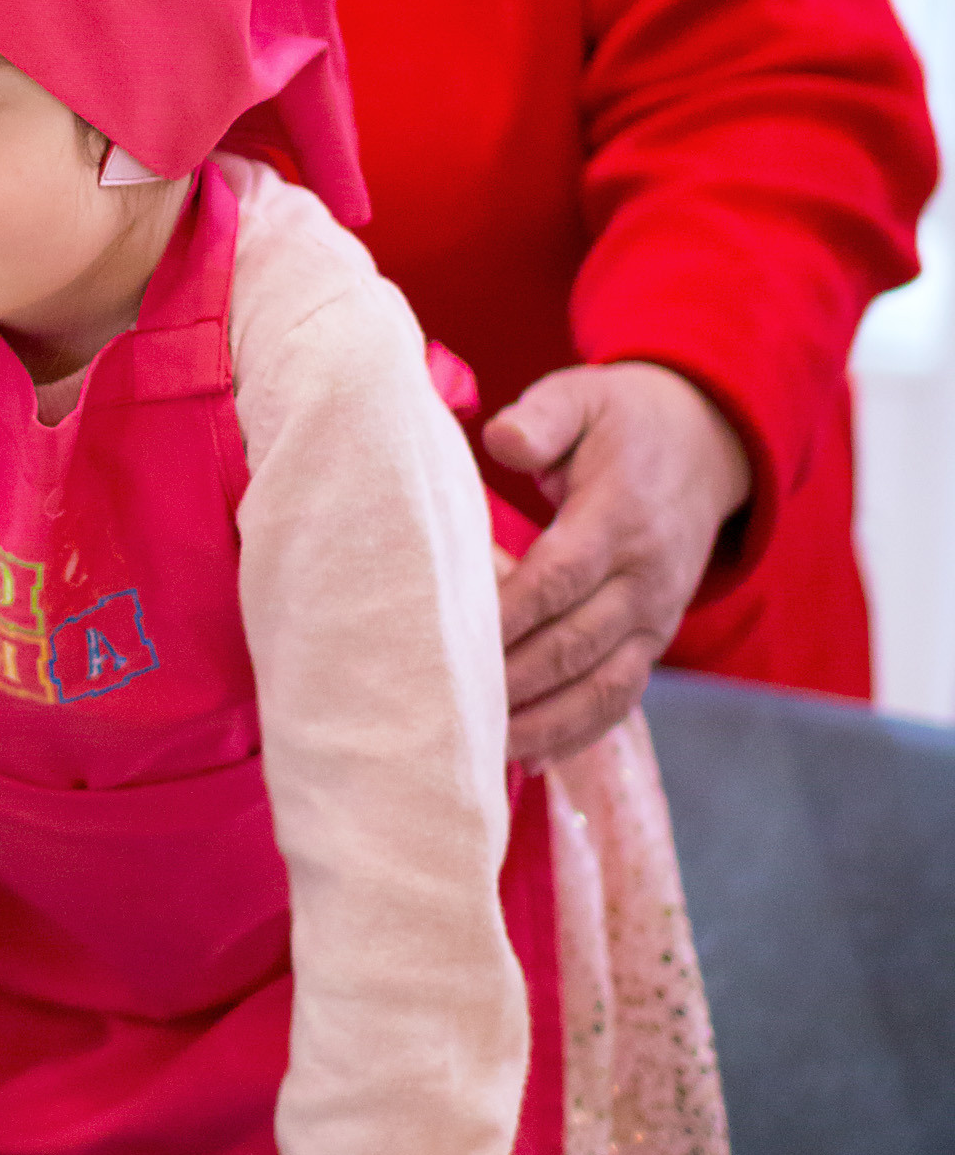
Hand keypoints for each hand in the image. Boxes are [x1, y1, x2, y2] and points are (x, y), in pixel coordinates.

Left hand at [485, 362, 752, 765]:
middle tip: (450, 708)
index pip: (560, 578)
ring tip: (483, 749)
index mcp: (620, 516)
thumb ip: (542, 417)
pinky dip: (577, 733)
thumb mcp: (585, 396)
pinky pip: (619, 698)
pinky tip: (529, 758)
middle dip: (512, 682)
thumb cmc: (623, 422)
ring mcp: (654, 616)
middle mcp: (644, 577)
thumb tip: (502, 440)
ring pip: (599, 686)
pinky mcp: (653, 640)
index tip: (453, 642)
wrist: (706, 444)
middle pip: (574, 644)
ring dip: (543, 723)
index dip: (508, 616)